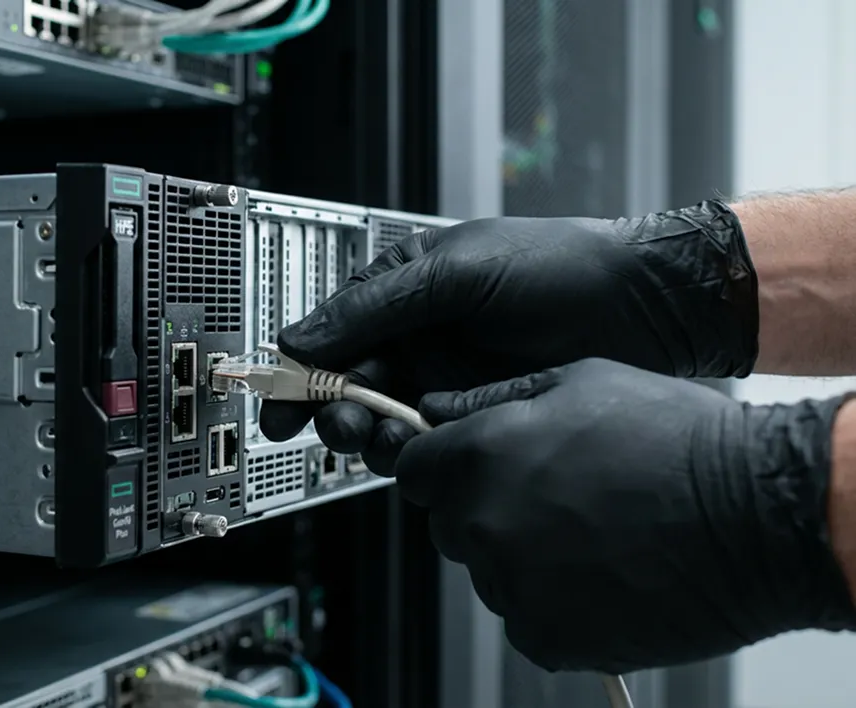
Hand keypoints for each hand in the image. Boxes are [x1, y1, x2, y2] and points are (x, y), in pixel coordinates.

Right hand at [259, 203, 758, 474]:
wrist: (641, 305)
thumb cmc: (555, 266)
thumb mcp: (455, 271)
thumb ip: (374, 305)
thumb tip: (299, 339)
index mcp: (399, 288)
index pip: (332, 334)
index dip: (302, 371)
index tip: (284, 404)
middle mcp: (415, 336)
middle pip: (349, 384)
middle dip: (335, 408)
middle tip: (342, 424)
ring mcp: (443, 378)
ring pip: (382, 418)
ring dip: (371, 433)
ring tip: (381, 438)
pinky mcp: (472, 414)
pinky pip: (425, 441)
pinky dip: (413, 450)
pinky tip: (420, 447)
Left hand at [391, 358, 855, 673]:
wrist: (755, 517)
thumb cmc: (679, 441)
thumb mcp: (582, 380)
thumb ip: (497, 399)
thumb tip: (442, 411)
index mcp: (484, 454)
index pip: (413, 469)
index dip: (440, 466)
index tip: (465, 469)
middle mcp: (485, 521)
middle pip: (448, 523)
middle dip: (481, 508)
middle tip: (549, 497)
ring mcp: (513, 585)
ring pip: (488, 571)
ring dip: (520, 556)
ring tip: (591, 533)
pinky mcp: (547, 635)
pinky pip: (525, 618)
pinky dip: (552, 602)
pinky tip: (602, 572)